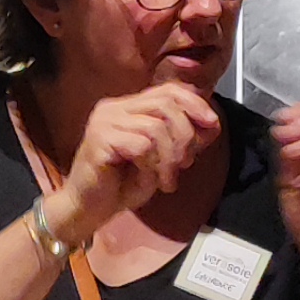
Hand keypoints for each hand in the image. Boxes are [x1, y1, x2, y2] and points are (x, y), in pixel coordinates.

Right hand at [42, 83, 220, 244]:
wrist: (87, 210)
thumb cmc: (121, 185)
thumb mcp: (161, 159)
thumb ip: (182, 139)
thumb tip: (212, 123)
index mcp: (126, 107)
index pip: (167, 90)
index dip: (194, 104)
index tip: (212, 124)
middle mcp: (113, 108)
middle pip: (166, 104)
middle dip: (185, 135)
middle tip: (185, 163)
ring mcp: (104, 122)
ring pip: (156, 127)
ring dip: (170, 157)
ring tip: (168, 179)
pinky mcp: (99, 140)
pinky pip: (142, 145)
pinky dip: (153, 165)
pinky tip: (150, 180)